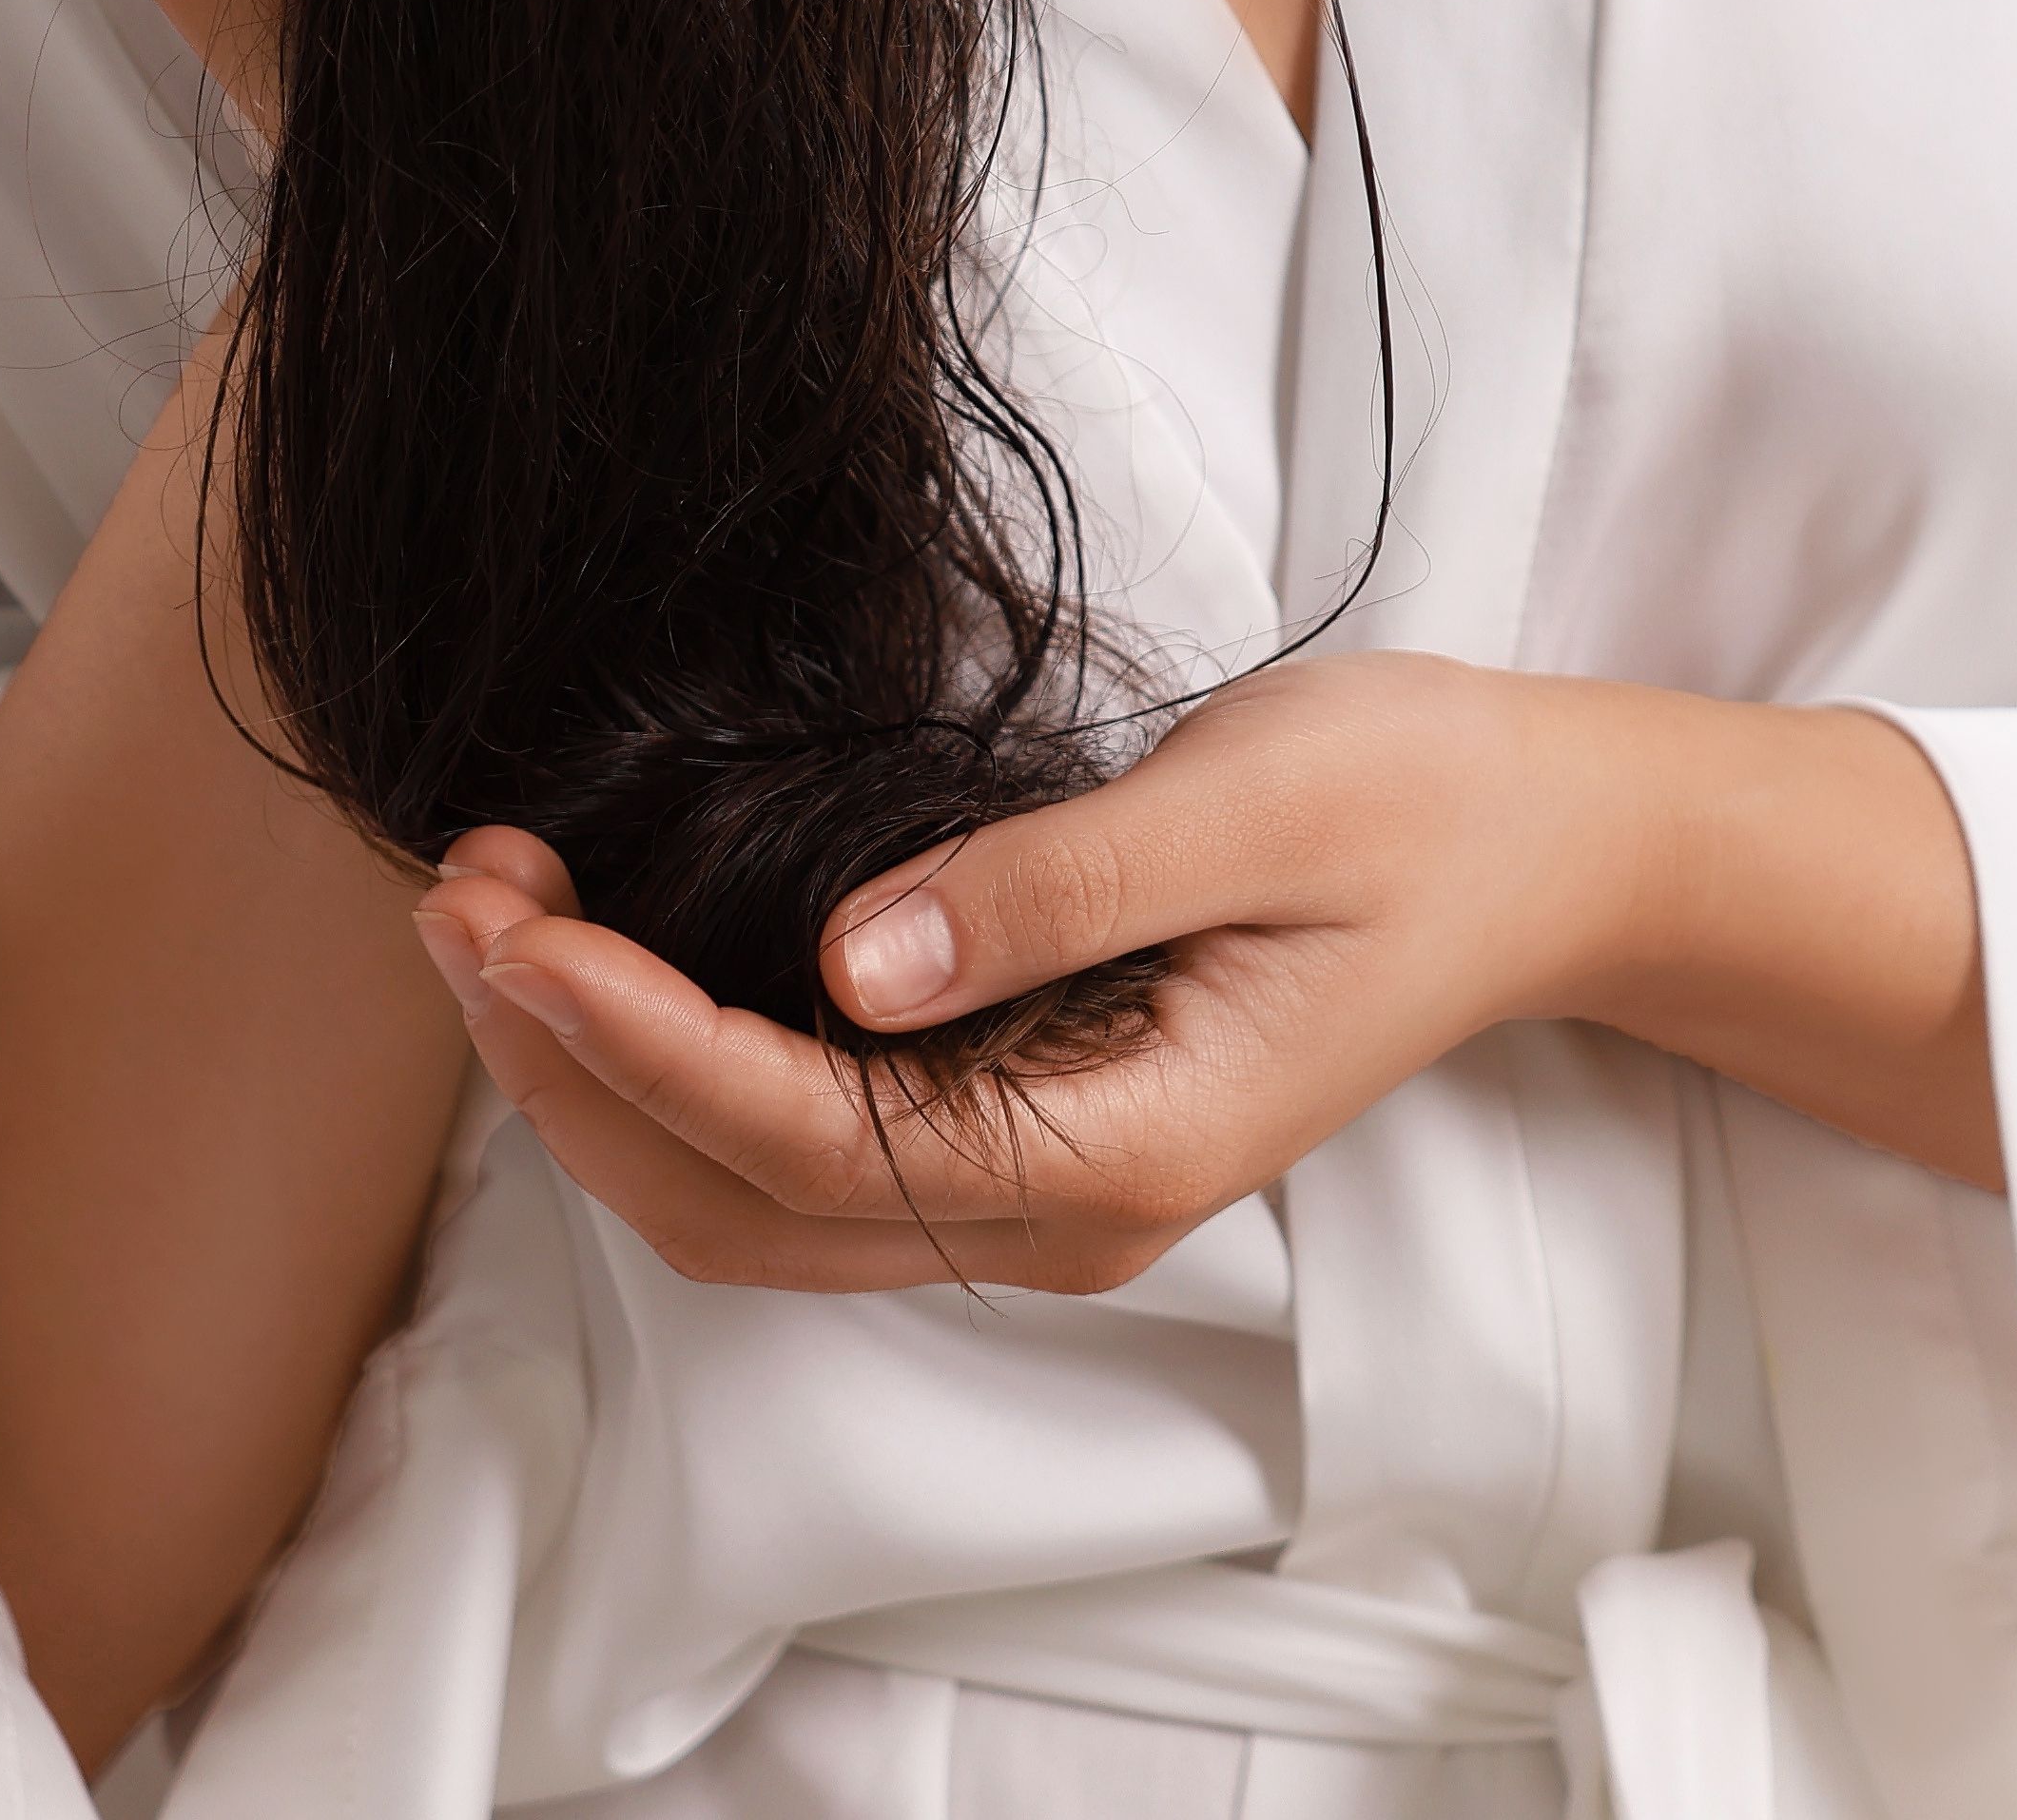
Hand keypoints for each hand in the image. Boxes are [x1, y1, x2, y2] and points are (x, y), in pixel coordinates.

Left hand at [414, 660, 1997, 1285]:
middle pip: (730, 1203)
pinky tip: (616, 959)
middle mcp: (1060, 1212)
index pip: (800, 1126)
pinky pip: (801, 1151)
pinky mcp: (1027, 1131)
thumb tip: (852, 951)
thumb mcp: (1256, 804)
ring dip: (596, 1079)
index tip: (514, 912)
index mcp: (1114, 1150)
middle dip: (562, 1063)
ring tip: (496, 918)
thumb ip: (1054, 884)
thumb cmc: (1428, 805)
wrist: (1557, 849)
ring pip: (744, 1200)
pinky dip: (674, 1071)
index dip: (630, 1031)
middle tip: (459, 893)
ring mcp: (1040, 1191)